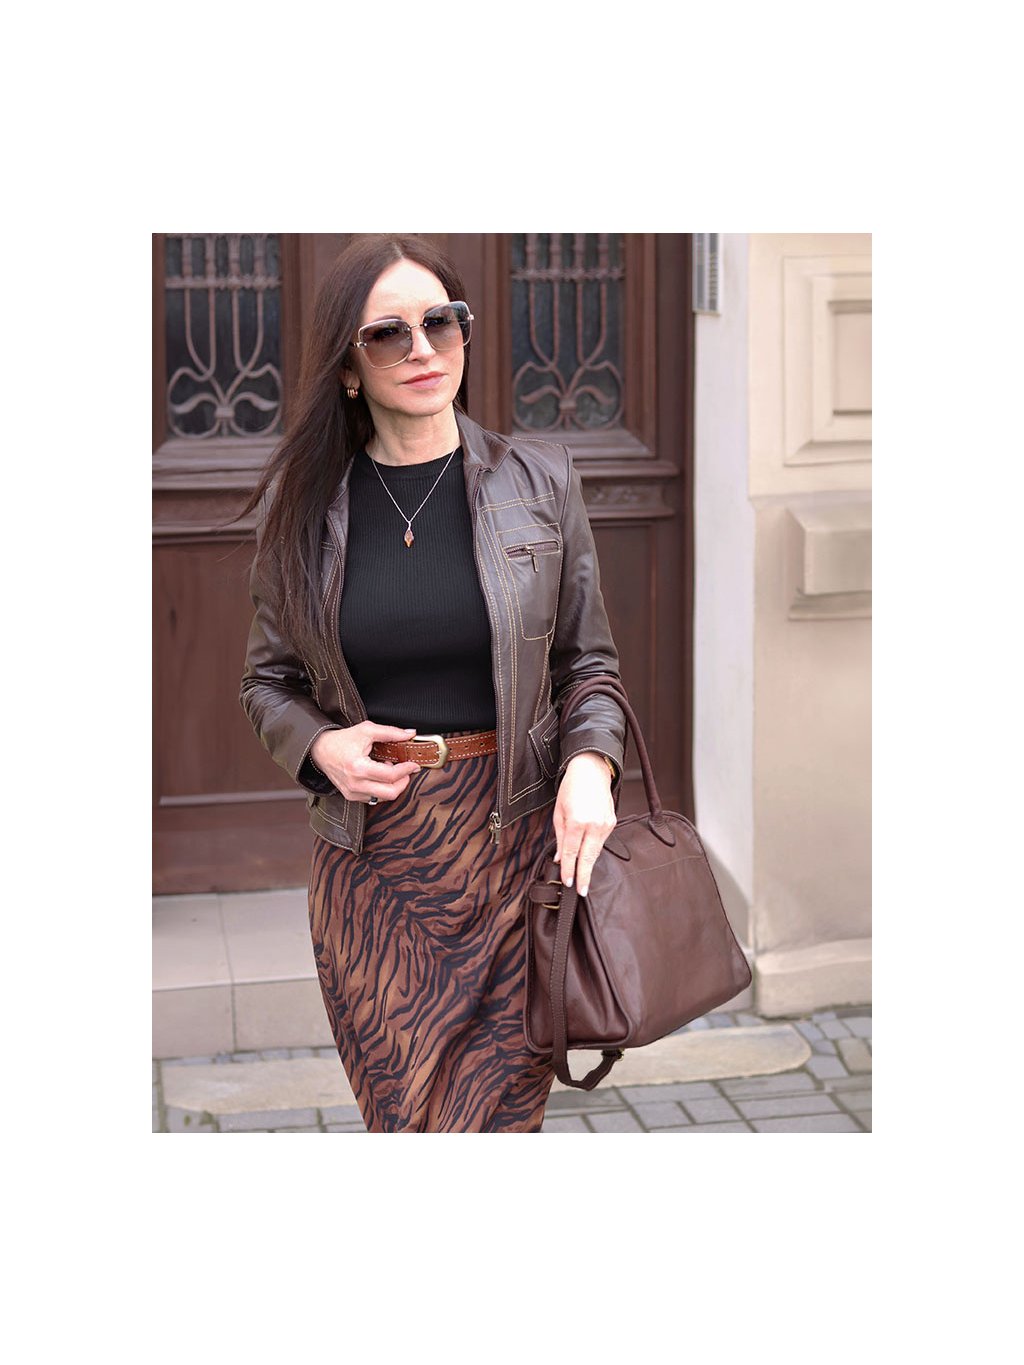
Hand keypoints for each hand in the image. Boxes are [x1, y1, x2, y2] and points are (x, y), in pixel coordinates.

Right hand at [310, 722, 421, 803]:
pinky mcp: (351, 797)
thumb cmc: (343, 740)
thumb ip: (390, 732)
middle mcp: (355, 784)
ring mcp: (353, 793)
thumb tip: (410, 733)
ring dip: (392, 786)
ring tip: (389, 770)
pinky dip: (382, 789)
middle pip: (390, 793)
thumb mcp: (367, 730)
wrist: (321, 750)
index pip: (390, 775)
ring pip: (383, 798)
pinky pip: (374, 799)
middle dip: (403, 782)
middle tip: (406, 770)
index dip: (406, 770)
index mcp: (359, 767)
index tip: (414, 764)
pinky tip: (380, 776)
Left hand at [551, 752, 616, 896]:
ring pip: (596, 851)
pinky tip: (588, 855)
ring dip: (589, 864)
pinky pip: (601, 841)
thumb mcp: (558, 812)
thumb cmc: (571, 788)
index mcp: (577, 821)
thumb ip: (559, 836)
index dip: (568, 869)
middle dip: (584, 875)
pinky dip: (594, 849)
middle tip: (581, 891)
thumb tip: (560, 856)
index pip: (570, 852)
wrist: (591, 770)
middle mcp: (593, 824)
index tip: (567, 882)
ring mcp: (605, 824)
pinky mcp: (612, 822)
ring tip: (583, 877)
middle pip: (588, 857)